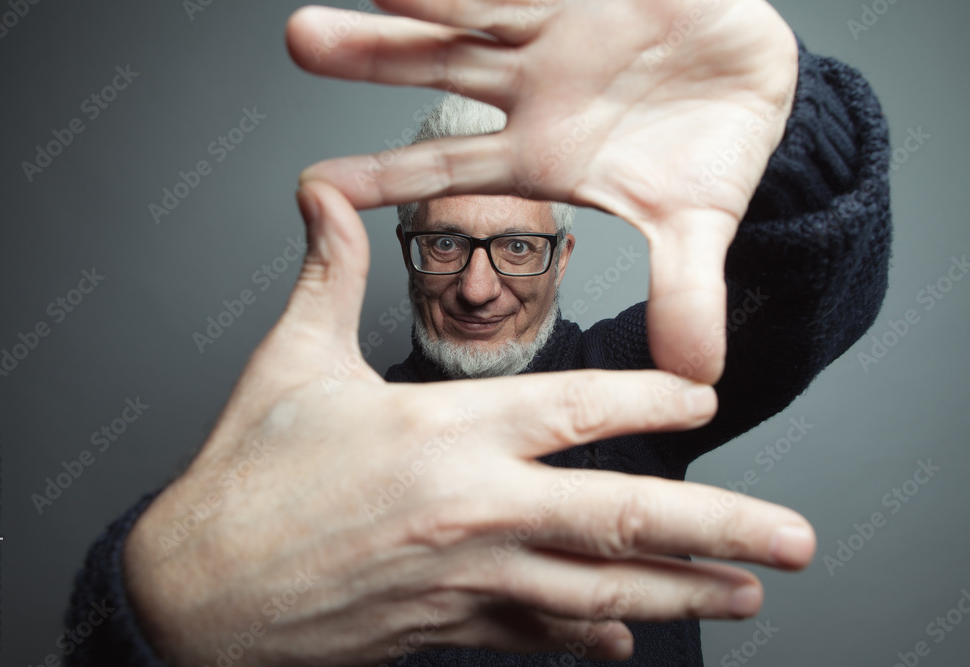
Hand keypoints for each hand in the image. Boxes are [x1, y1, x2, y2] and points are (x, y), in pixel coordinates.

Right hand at [122, 179, 814, 665]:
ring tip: (745, 596)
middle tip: (796, 539)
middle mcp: (475, 510)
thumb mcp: (290, 363)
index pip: (578, 408)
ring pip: (600, 591)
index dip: (652, 396)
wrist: (196, 593)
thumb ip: (327, 277)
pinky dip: (587, 638)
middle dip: (721, 528)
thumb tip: (320, 201)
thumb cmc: (245, 477)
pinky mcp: (446, 629)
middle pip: (624, 516)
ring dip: (681, 594)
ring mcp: (468, 580)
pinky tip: (624, 642)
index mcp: (446, 433)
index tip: (706, 396)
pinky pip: (537, 636)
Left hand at [286, 0, 797, 383]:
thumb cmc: (711, 153)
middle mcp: (530, 90)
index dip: (382, 175)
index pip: (445, 168)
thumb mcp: (693, 226)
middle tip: (300, 40)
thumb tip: (697, 376)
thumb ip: (683, 292)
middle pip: (434, 68)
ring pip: (468, 4)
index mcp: (538, 155)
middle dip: (370, 55)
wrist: (757, 84)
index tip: (316, 184)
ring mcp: (553, 30)